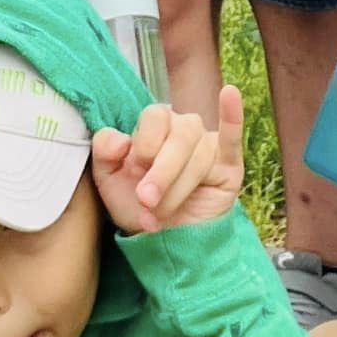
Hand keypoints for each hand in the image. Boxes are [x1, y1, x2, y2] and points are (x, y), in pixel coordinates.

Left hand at [91, 86, 243, 235]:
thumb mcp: (109, 180)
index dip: (145, 145)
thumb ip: (104, 151)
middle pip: (179, 137)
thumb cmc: (137, 205)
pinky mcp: (229, 166)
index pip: (155, 117)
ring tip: (160, 214)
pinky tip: (230, 94)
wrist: (162, 242)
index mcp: (156, 125)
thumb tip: (121, 140)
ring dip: (177, 190)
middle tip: (147, 199)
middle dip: (161, 173)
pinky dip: (232, 117)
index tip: (136, 172)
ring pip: (198, 157)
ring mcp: (209, 145)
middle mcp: (184, 129)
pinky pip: (232, 139)